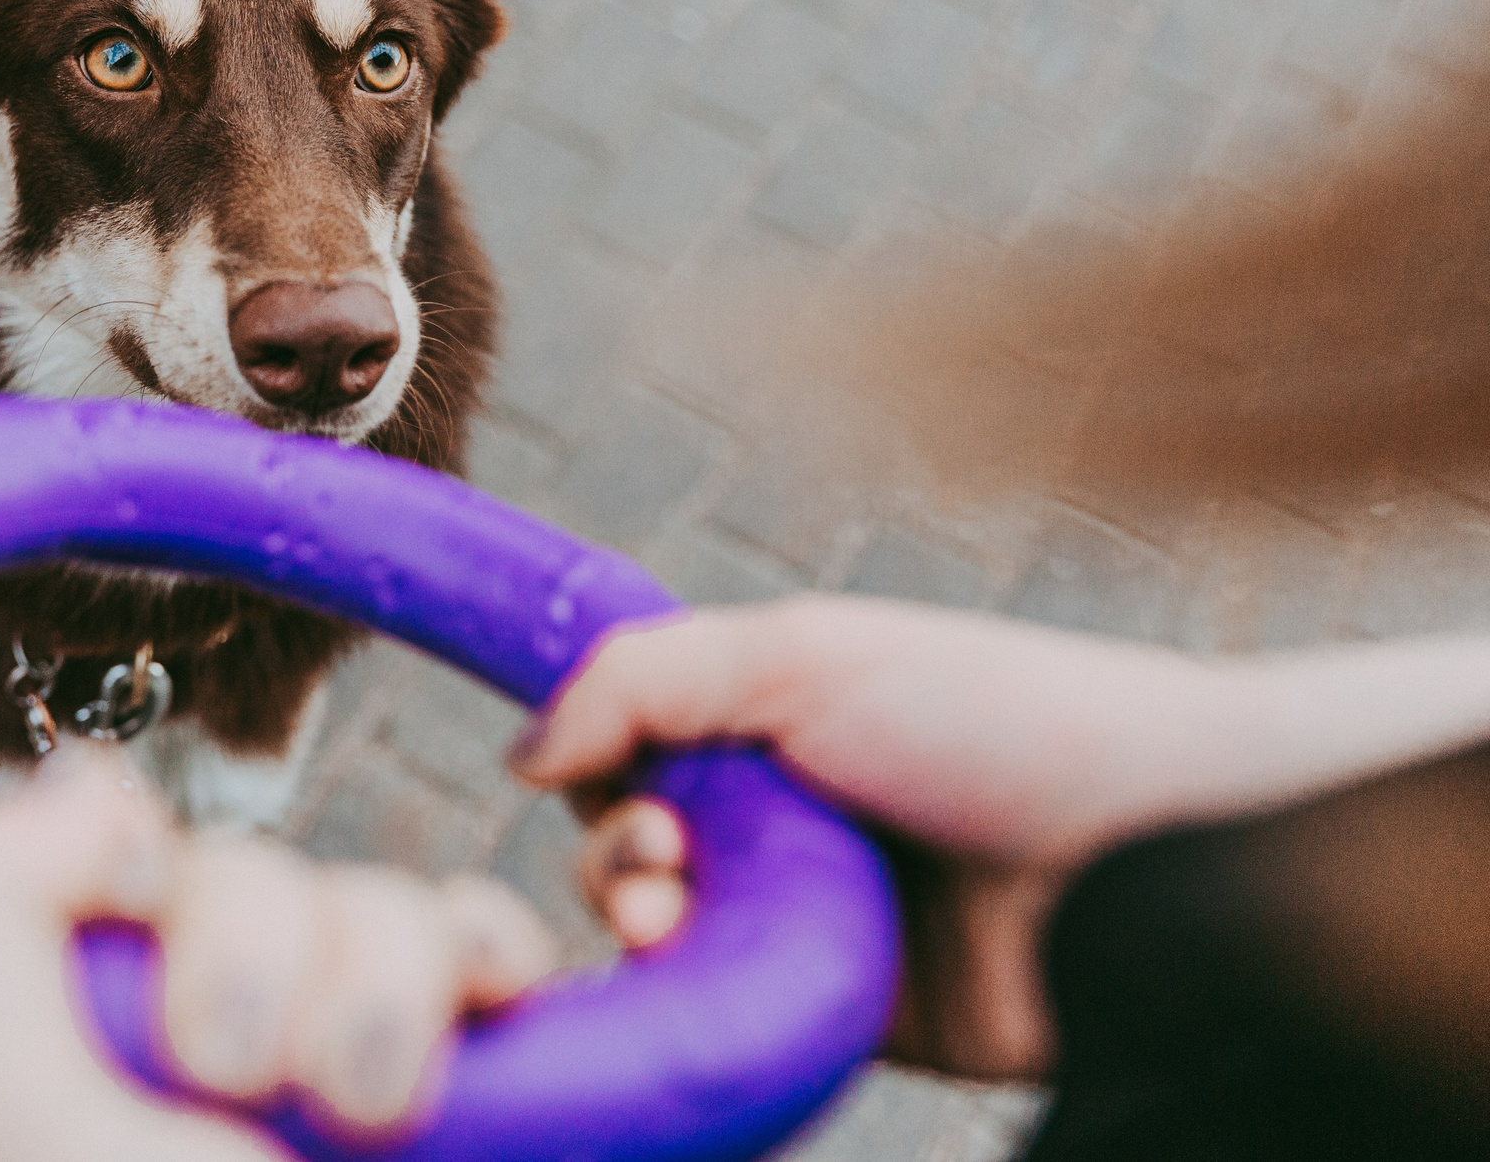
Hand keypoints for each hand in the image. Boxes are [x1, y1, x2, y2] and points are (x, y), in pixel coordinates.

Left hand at [0, 747, 556, 1161]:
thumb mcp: (10, 1115)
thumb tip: (94, 786)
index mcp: (68, 1048)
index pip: (96, 848)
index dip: (121, 845)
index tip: (127, 897)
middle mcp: (195, 1047)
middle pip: (246, 869)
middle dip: (259, 939)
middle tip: (246, 1073)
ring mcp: (340, 1064)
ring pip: (374, 896)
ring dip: (383, 970)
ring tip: (371, 1104)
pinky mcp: (473, 1090)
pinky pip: (487, 942)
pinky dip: (491, 964)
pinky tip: (489, 1033)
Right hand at [510, 596, 1489, 1080]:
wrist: (1153, 864)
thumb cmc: (997, 723)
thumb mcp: (805, 654)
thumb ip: (645, 676)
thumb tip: (521, 754)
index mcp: (775, 717)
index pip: (629, 738)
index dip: (595, 756)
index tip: (597, 768)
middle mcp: (783, 815)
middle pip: (625, 842)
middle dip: (615, 850)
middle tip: (662, 861)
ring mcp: (803, 919)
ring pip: (659, 937)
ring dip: (638, 922)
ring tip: (672, 921)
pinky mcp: (829, 1019)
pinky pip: (718, 1019)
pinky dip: (683, 1005)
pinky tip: (683, 985)